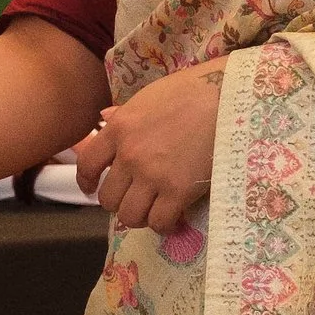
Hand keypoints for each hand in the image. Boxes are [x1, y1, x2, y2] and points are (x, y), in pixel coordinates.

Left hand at [74, 62, 223, 235]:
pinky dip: (164, 225)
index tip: (92, 188)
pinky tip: (174, 218)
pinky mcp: (178, 190)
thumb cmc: (192, 90)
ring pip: (129, 215)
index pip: (87, 164)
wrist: (227, 97)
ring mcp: (152, 175)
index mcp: (118, 128)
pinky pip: (159, 222)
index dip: (87, 181)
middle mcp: (129, 155)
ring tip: (154, 211)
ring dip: (140, 217)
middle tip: (135, 200)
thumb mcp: (149, 95)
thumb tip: (105, 117)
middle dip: (119, 202)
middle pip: (108, 198)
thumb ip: (124, 113)